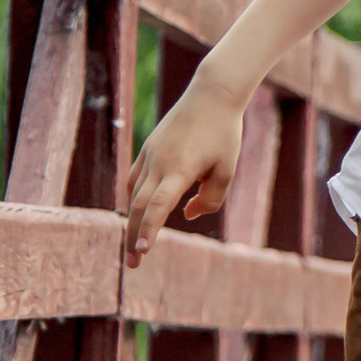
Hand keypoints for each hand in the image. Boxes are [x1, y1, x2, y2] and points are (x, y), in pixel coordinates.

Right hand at [122, 72, 245, 264]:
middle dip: (135, 237)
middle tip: (134, 265)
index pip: (158, 205)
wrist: (211, 95)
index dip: (149, 230)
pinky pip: (135, 180)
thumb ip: (210, 199)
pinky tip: (138, 213)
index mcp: (180, 169)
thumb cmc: (224, 134)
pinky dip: (135, 200)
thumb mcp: (227, 170)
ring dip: (134, 222)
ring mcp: (150, 155)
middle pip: (139, 207)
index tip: (142, 252)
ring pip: (134, 195)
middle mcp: (159, 163)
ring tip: (135, 246)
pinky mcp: (148, 149)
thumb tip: (187, 216)